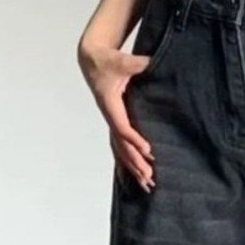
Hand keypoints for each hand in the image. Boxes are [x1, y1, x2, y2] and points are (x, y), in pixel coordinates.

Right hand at [77, 40, 155, 191]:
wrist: (92, 59)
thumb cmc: (108, 60)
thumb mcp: (123, 60)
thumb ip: (138, 63)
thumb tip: (151, 63)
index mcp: (109, 103)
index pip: (122, 126)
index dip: (134, 140)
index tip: (148, 151)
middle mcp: (109, 116)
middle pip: (122, 144)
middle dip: (135, 162)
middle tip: (150, 178)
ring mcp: (110, 120)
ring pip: (120, 149)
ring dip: (133, 168)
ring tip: (146, 185)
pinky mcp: (114, 121)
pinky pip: (120, 145)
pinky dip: (127, 162)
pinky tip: (134, 176)